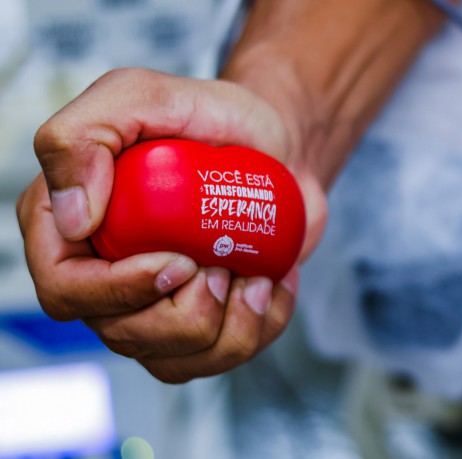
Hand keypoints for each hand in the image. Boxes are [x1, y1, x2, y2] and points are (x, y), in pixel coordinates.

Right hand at [17, 68, 326, 381]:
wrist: (277, 146)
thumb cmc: (211, 118)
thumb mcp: (143, 95)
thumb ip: (83, 136)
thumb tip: (74, 217)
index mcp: (69, 227)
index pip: (66, 288)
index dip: (119, 291)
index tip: (180, 262)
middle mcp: (102, 275)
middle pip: (122, 335)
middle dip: (187, 313)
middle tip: (225, 265)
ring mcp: (150, 306)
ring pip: (172, 359)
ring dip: (228, 326)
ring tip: (254, 276)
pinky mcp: (199, 324)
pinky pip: (218, 358)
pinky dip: (257, 329)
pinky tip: (269, 286)